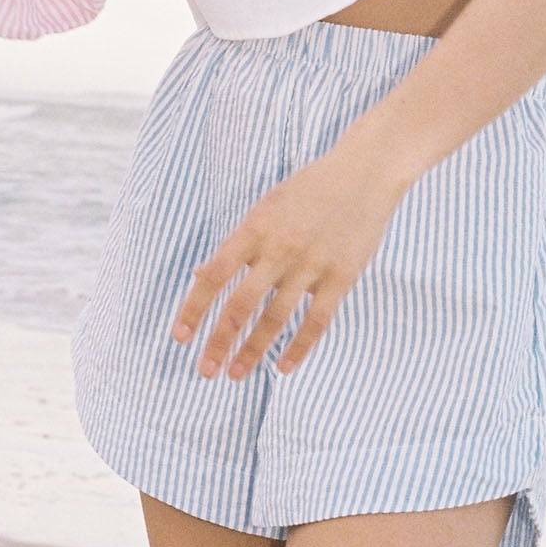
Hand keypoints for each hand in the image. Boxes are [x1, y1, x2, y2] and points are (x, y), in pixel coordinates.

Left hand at [171, 133, 408, 381]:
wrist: (365, 172)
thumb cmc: (309, 189)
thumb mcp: (267, 206)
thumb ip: (237, 243)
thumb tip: (199, 276)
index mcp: (256, 227)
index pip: (215, 274)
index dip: (194, 307)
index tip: (180, 337)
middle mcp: (280, 247)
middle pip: (241, 304)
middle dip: (219, 341)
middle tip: (204, 371)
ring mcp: (312, 263)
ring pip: (275, 318)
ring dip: (252, 351)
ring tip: (235, 374)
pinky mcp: (342, 276)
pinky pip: (316, 320)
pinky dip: (299, 347)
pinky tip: (284, 367)